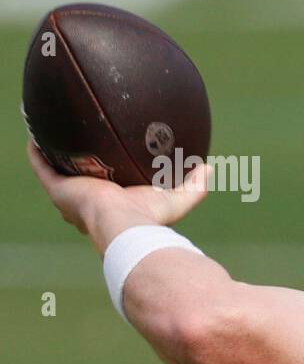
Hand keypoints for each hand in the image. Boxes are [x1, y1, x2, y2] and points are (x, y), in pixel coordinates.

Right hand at [26, 140, 209, 250]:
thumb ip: (194, 186)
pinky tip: (35, 136)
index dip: (106, 181)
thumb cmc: (150, 219)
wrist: (124, 227)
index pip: (108, 194)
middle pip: (80, 184)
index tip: (109, 164)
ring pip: (58, 174)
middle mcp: (89, 204)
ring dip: (55, 157)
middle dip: (79, 169)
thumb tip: (209, 168)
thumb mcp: (176, 200)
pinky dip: (37, 153)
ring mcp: (71, 197)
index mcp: (114, 207)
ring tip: (54, 136)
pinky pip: (42, 167)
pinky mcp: (58, 190)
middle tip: (81, 149)